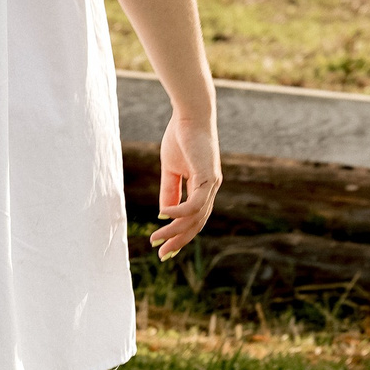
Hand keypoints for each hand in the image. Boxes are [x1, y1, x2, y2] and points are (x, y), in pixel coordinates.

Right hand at [152, 110, 220, 259]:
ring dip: (176, 230)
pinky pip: (194, 203)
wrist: (189, 115)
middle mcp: (211, 189)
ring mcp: (212, 184)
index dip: (180, 233)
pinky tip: (163, 215)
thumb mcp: (171, 169)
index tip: (164, 247)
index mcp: (203, 187)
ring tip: (158, 239)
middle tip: (162, 254)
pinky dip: (179, 212)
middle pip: (197, 224)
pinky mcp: (208, 177)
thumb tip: (164, 213)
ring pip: (195, 217)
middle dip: (179, 240)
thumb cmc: (180, 137)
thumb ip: (169, 190)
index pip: (194, 218)